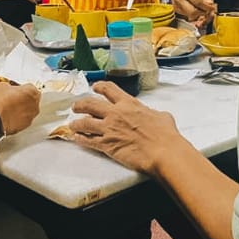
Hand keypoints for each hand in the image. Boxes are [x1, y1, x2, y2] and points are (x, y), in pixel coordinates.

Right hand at [0, 82, 40, 134]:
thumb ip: (10, 87)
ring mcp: (30, 117)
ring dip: (21, 109)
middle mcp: (34, 105)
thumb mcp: (2, 86)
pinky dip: (18, 118)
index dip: (21, 87)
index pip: (30, 87)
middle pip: (31, 99)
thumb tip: (8, 89)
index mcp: (32, 92)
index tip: (15, 88)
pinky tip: (8, 115)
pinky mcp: (24, 126)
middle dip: (23, 98)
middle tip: (12, 97)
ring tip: (9, 107)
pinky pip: (23, 120)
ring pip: (28, 111)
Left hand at [68, 81, 189, 174]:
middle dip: (80, 105)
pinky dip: (80, 139)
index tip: (94, 87)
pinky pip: (88, 140)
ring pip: (84, 123)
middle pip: (89, 104)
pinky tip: (76, 138)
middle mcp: (115, 114)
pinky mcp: (107, 145)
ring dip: (76, 123)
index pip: (109, 89)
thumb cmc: (166, 135)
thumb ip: (151, 113)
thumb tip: (153, 115)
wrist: (163, 152)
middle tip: (76, 107)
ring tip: (73, 125)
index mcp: (129, 104)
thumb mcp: (161, 116)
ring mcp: (109, 129)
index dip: (99, 86)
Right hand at [164, 0, 216, 24]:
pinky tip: (195, 7)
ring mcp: (176, 4)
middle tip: (207, 10)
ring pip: (190, 15)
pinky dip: (193, 13)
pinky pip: (187, 14)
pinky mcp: (176, 8)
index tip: (212, 7)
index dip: (207, 6)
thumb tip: (209, 4)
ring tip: (201, 8)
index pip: (198, 2)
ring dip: (198, 14)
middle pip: (192, 12)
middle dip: (202, 13)